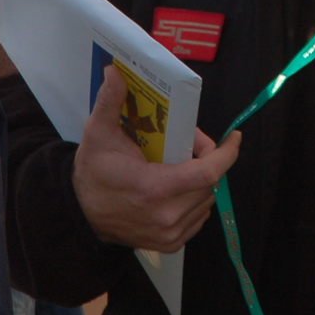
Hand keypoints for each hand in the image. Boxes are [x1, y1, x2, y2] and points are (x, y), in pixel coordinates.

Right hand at [72, 67, 239, 251]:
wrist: (80, 214)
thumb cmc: (92, 173)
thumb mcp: (97, 134)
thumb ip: (110, 101)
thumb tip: (115, 71)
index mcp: (154, 188)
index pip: (207, 173)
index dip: (226, 154)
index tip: (234, 137)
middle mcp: (167, 215)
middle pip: (209, 183)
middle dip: (207, 159)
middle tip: (189, 142)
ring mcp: (170, 233)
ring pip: (206, 200)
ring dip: (203, 179)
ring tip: (183, 163)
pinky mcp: (170, 243)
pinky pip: (198, 216)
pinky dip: (196, 199)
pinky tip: (179, 186)